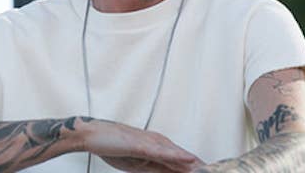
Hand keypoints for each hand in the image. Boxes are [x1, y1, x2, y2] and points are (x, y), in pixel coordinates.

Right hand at [79, 119, 204, 171]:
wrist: (91, 134)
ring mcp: (150, 142)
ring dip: (194, 163)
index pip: (181, 160)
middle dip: (199, 167)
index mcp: (156, 147)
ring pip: (177, 155)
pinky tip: (189, 160)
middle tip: (213, 172)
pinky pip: (163, 152)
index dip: (196, 168)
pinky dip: (178, 157)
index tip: (209, 172)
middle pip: (183, 157)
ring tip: (208, 169)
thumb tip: (168, 172)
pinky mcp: (142, 144)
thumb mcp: (135, 164)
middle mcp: (156, 142)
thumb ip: (153, 168)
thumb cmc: (110, 145)